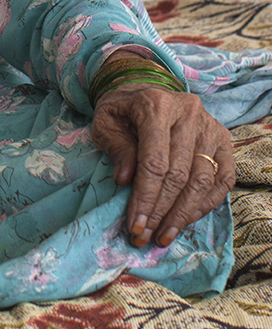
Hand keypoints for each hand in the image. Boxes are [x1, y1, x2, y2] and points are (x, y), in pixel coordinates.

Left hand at [92, 82, 234, 247]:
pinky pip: (222, 179)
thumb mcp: (106, 124)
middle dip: (161, 212)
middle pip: (179, 175)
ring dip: (183, 214)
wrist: (143, 92)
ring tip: (164, 235)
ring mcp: (209, 125)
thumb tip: (125, 181)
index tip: (135, 226)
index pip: (154, 162)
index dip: (145, 198)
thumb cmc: (122, 111)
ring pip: (202, 180)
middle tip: (146, 236)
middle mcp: (188, 112)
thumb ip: (116, 149)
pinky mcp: (223, 138)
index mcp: (155, 105)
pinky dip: (205, 204)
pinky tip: (185, 220)